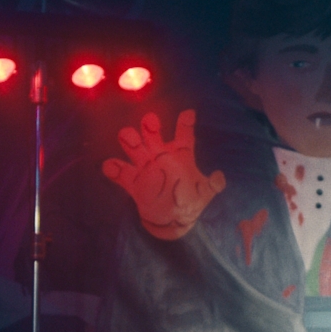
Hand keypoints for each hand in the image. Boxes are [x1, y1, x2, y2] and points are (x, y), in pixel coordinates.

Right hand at [103, 110, 225, 240]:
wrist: (172, 218)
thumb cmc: (190, 200)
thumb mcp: (205, 192)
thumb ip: (213, 184)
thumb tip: (219, 176)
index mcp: (180, 155)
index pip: (183, 136)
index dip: (185, 124)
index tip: (189, 113)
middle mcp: (161, 157)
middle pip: (154, 137)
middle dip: (150, 127)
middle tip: (150, 120)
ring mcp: (146, 168)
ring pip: (135, 150)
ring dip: (130, 142)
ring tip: (126, 135)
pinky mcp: (134, 183)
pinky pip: (121, 174)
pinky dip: (115, 169)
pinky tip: (111, 166)